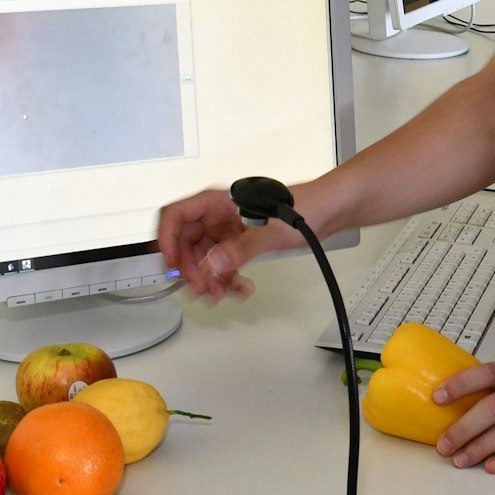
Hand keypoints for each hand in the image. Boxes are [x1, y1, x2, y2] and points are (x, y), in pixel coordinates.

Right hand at [156, 186, 303, 300]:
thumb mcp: (268, 230)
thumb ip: (238, 249)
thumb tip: (212, 265)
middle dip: (192, 269)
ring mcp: (229, 229)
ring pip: (204, 257)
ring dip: (209, 278)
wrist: (327, 210)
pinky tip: (239, 288)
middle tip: (203, 287)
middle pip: (187, 243)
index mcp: (217, 202)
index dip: (167, 241)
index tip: (172, 265)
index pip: (176, 217)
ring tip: (222, 293)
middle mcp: (218, 215)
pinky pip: (223, 263)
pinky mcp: (241, 242)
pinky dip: (227, 278)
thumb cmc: (302, 206)